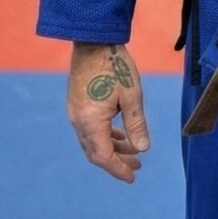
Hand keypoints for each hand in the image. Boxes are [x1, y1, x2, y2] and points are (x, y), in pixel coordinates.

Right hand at [67, 43, 149, 182]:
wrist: (93, 41)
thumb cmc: (116, 66)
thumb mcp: (132, 96)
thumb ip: (136, 124)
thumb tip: (143, 149)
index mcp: (91, 122)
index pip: (104, 157)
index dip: (118, 169)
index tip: (133, 177)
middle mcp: (79, 121)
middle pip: (96, 152)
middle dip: (116, 162)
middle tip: (137, 166)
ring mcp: (75, 113)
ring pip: (92, 141)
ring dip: (112, 148)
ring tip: (134, 151)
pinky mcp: (77, 104)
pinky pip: (89, 130)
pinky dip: (105, 136)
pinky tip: (120, 134)